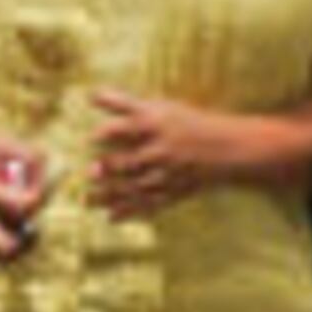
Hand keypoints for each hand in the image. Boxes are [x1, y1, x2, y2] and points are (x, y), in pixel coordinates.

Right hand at [0, 123, 48, 262]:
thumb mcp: (3, 142)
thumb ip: (30, 156)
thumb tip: (55, 179)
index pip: (18, 208)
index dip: (37, 199)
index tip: (38, 189)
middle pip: (6, 249)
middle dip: (28, 242)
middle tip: (36, 228)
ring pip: (2, 255)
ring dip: (21, 244)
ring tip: (26, 225)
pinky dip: (12, 241)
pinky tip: (13, 223)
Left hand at [90, 89, 257, 219]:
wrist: (224, 149)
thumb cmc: (183, 123)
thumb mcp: (157, 108)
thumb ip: (122, 103)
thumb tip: (89, 94)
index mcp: (157, 125)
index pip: (132, 127)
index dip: (112, 132)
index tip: (92, 137)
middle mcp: (161, 150)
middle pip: (134, 161)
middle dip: (112, 168)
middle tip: (89, 173)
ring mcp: (168, 174)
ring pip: (138, 186)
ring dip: (112, 194)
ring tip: (87, 200)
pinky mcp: (173, 192)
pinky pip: (151, 204)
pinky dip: (131, 211)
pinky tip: (111, 217)